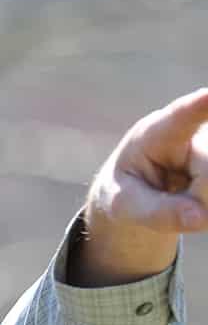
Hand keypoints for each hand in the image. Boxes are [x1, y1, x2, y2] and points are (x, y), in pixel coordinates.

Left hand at [76, 87, 207, 284]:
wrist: (141, 188)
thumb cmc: (127, 188)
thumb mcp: (124, 205)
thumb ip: (155, 211)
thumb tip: (199, 219)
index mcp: (157, 132)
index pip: (183, 115)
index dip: (200, 105)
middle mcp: (198, 132)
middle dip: (191, 198)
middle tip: (167, 194)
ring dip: (201, 205)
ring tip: (179, 194)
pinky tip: (195, 197)